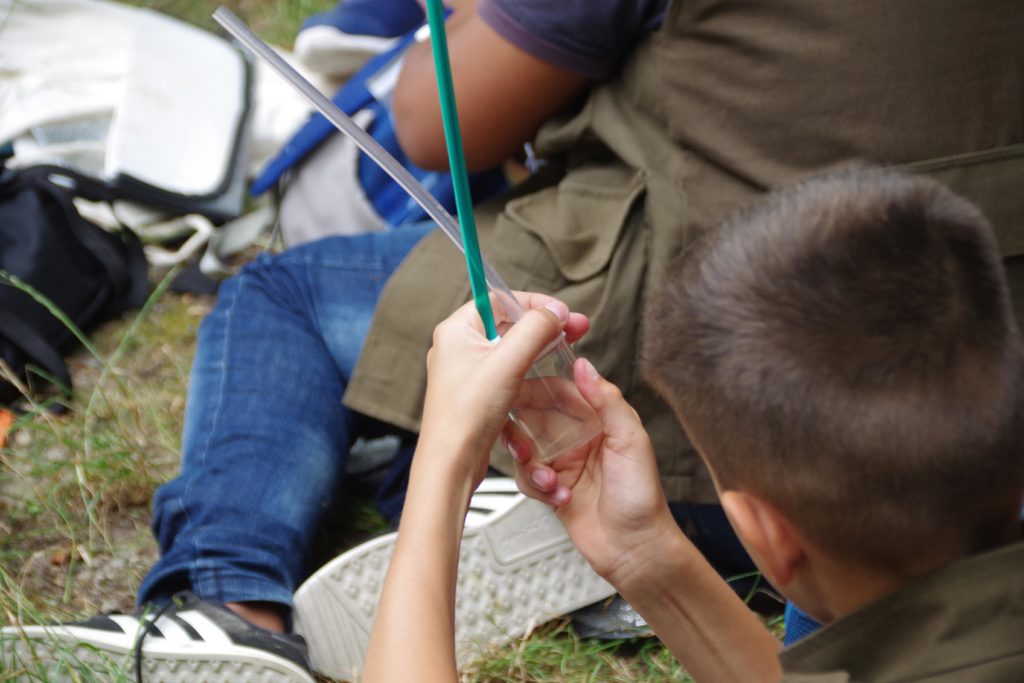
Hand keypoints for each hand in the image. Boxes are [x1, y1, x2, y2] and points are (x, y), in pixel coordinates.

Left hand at [418, 292, 588, 487]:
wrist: (452, 462)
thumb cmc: (467, 414)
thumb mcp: (508, 362)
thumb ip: (535, 329)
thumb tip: (555, 310)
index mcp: (456, 330)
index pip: (499, 299)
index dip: (534, 303)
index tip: (561, 312)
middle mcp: (458, 347)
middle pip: (508, 322)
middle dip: (544, 323)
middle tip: (576, 327)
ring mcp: (467, 371)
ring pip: (510, 347)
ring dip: (539, 344)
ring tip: (567, 346)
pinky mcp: (477, 393)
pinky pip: (507, 369)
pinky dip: (529, 366)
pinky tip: (547, 372)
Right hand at [507, 360, 679, 586]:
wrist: (636, 550)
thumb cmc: (642, 498)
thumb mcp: (630, 440)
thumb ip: (607, 400)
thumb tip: (584, 365)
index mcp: (598, 420)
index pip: (560, 391)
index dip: (536, 386)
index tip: (514, 384)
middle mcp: (577, 438)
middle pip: (534, 417)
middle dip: (521, 427)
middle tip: (520, 441)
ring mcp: (562, 464)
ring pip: (525, 448)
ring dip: (530, 462)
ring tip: (547, 478)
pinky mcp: (551, 489)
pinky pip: (526, 477)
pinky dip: (536, 486)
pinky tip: (557, 495)